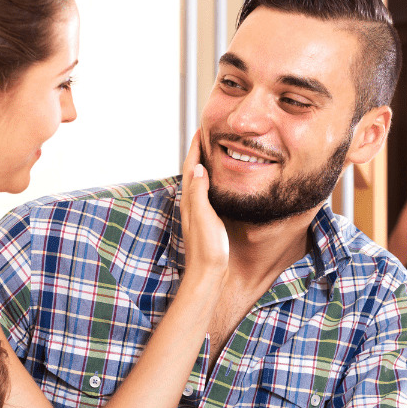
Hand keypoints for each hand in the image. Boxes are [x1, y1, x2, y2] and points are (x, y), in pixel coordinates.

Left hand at [179, 130, 228, 284]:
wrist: (207, 277)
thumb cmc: (207, 250)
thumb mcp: (205, 217)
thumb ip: (200, 192)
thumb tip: (197, 167)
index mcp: (190, 201)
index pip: (191, 167)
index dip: (195, 148)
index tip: (201, 130)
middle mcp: (190, 205)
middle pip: (192, 172)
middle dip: (198, 153)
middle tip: (207, 136)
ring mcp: (196, 214)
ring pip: (197, 183)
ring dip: (202, 166)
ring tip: (212, 154)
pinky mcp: (204, 223)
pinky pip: (204, 194)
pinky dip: (208, 182)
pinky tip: (216, 186)